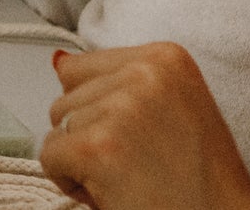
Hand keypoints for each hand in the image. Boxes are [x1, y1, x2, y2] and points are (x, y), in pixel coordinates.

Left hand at [38, 45, 249, 209]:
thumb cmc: (200, 180)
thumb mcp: (174, 108)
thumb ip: (119, 82)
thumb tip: (57, 61)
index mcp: (165, 58)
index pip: (80, 67)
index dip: (98, 110)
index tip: (136, 135)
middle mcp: (144, 73)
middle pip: (66, 96)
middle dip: (90, 134)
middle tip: (138, 164)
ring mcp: (120, 108)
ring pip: (57, 125)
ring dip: (82, 158)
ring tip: (130, 177)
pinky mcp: (96, 147)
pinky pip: (49, 156)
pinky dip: (69, 181)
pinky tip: (111, 191)